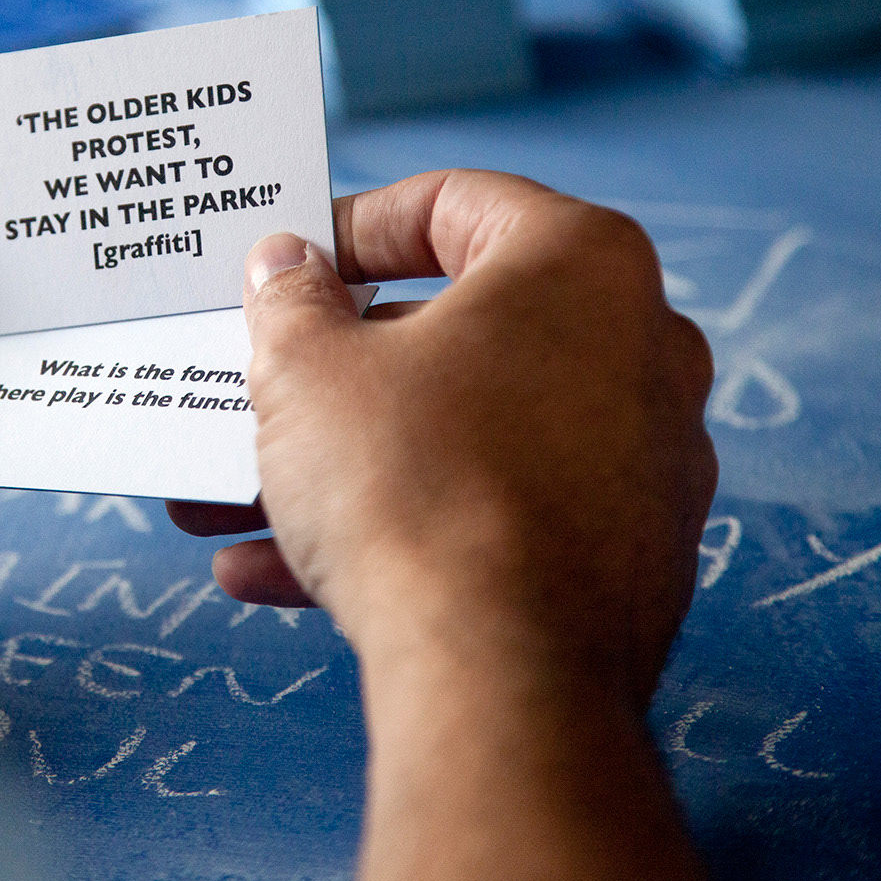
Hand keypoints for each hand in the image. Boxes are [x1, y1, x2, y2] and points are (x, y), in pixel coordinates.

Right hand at [172, 171, 714, 880]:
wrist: (502, 679)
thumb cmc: (414, 488)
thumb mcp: (308, 370)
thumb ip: (290, 302)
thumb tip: (287, 268)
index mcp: (580, 263)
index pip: (452, 201)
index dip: (351, 227)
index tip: (290, 269)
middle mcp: (639, 348)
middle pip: (459, 330)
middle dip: (336, 367)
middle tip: (259, 382)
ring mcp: (644, 459)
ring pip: (467, 434)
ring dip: (349, 460)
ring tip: (235, 495)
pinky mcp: (630, 558)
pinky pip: (496, 516)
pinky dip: (400, 530)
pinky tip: (279, 570)